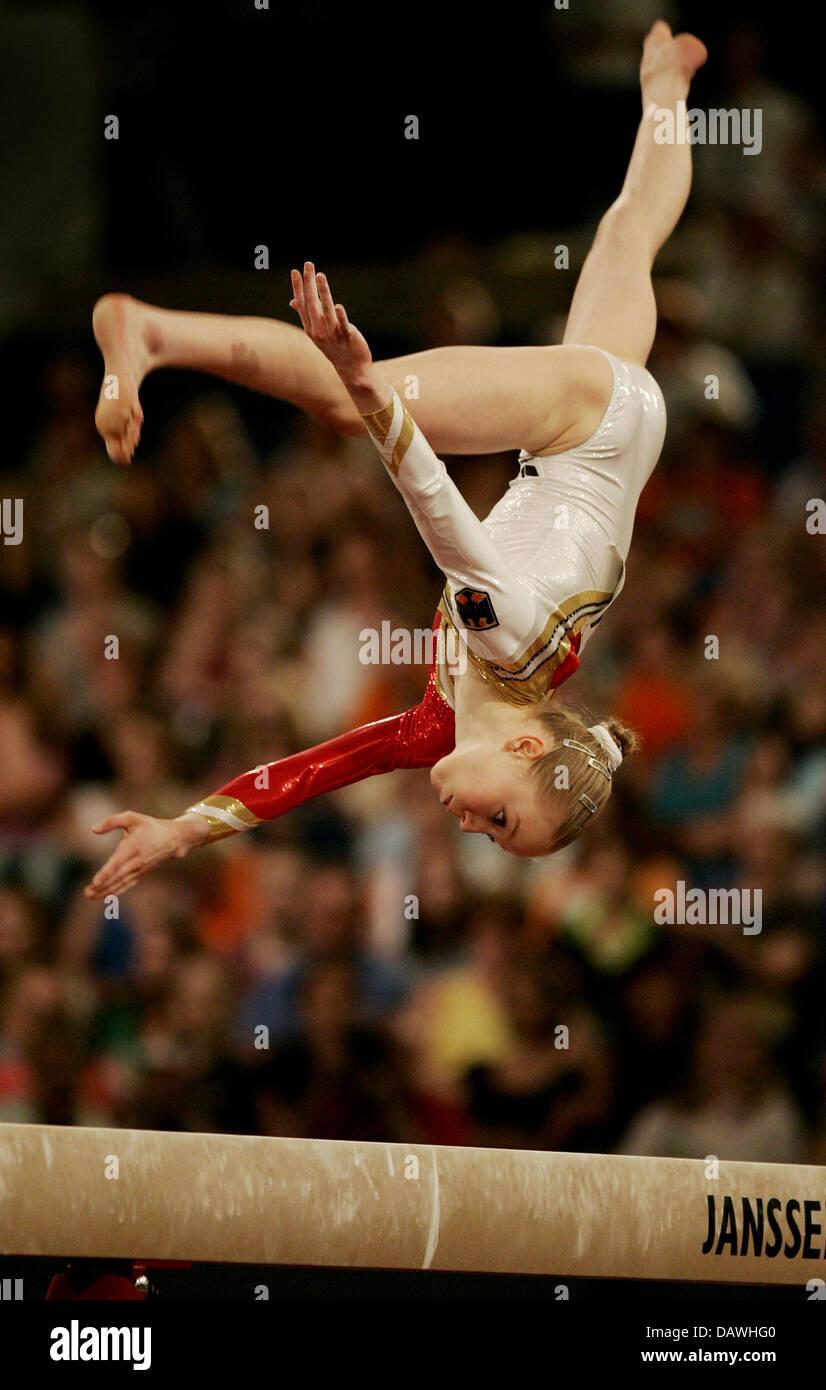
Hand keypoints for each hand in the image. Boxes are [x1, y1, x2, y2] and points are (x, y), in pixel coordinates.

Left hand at [83, 811, 208, 899]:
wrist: (174, 839)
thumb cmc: (150, 826)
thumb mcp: (133, 817)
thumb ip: (112, 821)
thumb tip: (93, 829)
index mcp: (133, 846)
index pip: (118, 862)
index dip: (107, 872)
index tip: (96, 881)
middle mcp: (137, 861)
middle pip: (117, 876)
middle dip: (102, 886)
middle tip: (87, 893)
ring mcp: (140, 869)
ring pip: (121, 882)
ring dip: (106, 890)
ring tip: (91, 896)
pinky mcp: (141, 873)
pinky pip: (128, 884)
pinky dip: (117, 891)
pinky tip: (105, 896)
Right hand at [290, 262, 374, 388]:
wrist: (351, 368)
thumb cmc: (334, 347)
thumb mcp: (316, 332)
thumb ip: (305, 315)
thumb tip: (292, 300)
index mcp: (310, 328)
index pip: (302, 304)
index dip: (299, 287)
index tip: (296, 271)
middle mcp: (319, 330)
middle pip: (312, 303)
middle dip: (309, 284)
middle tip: (308, 265)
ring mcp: (332, 334)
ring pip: (326, 310)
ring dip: (323, 292)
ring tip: (320, 276)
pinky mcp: (347, 337)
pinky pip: (342, 325)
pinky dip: (340, 316)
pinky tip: (337, 305)